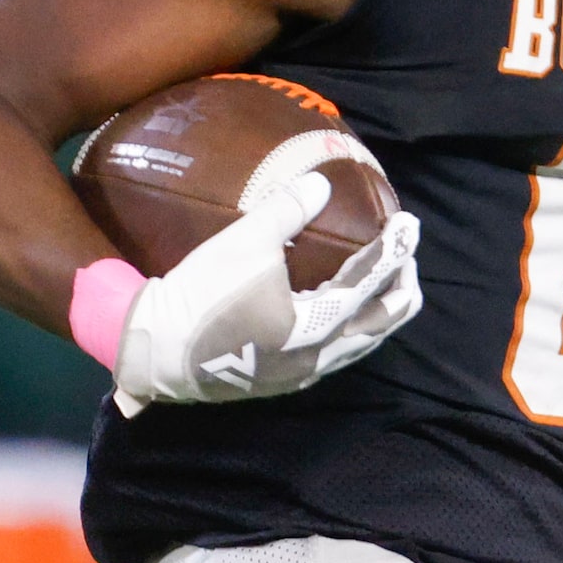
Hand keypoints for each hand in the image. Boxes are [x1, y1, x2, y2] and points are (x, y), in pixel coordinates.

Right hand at [111, 170, 422, 415]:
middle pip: (382, 323)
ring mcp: (303, 372)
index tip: (410, 223)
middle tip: (407, 257)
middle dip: (402, 287)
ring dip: (382, 312)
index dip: (394, 249)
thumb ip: (286, 211)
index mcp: (315, 325)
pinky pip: (340, 354)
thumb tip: (320, 183)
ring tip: (389, 282)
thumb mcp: (242, 244)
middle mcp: (318, 355)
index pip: (370, 282)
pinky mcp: (284, 379)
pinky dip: (357, 329)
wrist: (153, 353)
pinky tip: (347, 313)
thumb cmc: (200, 297)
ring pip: (364, 343)